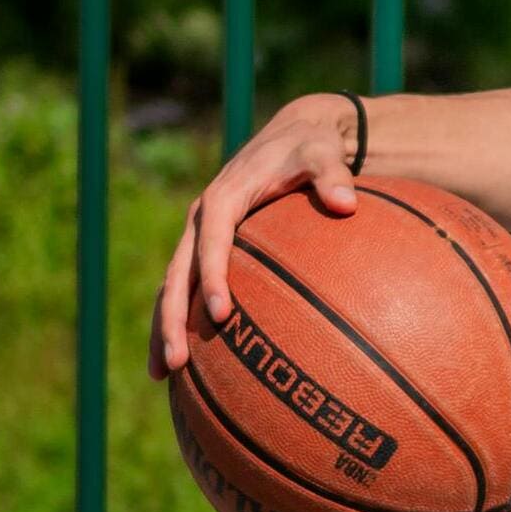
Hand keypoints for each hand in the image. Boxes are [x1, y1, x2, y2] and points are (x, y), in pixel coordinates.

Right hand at [146, 94, 361, 379]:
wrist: (296, 137)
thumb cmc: (311, 148)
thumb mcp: (323, 153)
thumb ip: (333, 174)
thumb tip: (345, 202)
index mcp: (224, 198)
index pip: (212, 242)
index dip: (213, 277)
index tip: (223, 315)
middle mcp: (203, 219)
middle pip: (178, 273)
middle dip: (173, 318)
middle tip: (176, 362)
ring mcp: (201, 236)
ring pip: (174, 286)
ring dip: (166, 328)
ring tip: (165, 374)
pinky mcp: (209, 249)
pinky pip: (190, 288)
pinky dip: (184, 321)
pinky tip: (190, 365)